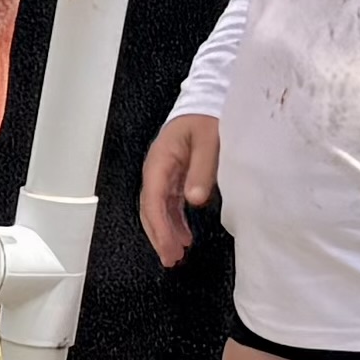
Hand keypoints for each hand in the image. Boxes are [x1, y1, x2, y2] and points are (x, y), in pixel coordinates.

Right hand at [138, 110, 218, 266]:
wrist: (208, 100)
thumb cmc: (207, 116)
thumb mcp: (209, 140)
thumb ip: (202, 170)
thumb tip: (194, 201)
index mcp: (160, 160)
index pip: (154, 201)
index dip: (160, 228)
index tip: (170, 248)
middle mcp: (157, 169)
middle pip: (150, 209)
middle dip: (159, 236)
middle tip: (171, 259)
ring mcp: (165, 173)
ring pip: (158, 209)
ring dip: (166, 232)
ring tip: (178, 253)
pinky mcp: (175, 175)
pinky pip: (169, 203)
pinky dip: (175, 221)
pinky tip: (184, 235)